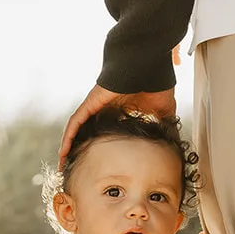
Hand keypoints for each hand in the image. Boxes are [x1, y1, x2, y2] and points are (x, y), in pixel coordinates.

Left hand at [59, 83, 175, 165]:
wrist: (149, 65)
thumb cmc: (156, 81)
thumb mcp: (163, 110)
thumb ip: (165, 124)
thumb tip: (172, 138)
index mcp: (120, 110)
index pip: (105, 132)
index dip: (100, 148)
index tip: (99, 164)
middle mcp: (104, 108)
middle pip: (86, 132)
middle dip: (79, 150)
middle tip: (73, 168)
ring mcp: (96, 105)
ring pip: (77, 129)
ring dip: (69, 146)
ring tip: (62, 164)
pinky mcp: (91, 102)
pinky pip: (75, 121)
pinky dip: (68, 136)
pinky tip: (63, 151)